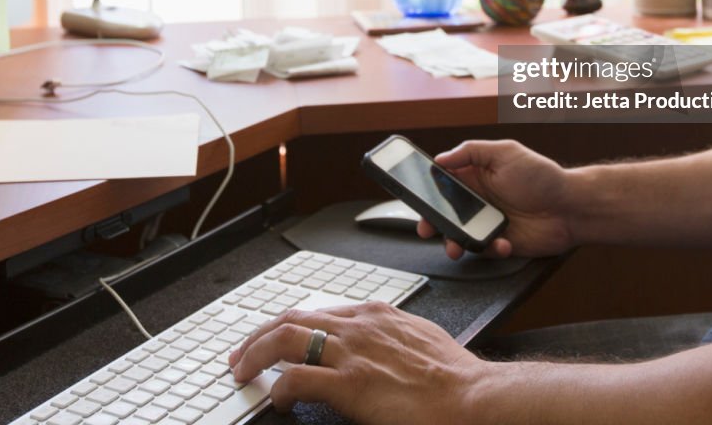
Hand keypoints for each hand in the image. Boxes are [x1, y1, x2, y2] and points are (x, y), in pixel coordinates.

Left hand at [228, 302, 482, 423]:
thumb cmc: (452, 377)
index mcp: (374, 314)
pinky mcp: (350, 384)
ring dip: (256, 355)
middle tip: (240, 355)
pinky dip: (280, 388)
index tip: (270, 338)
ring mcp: (352, 352)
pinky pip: (298, 379)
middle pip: (292, 319)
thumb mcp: (416, 339)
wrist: (471, 398)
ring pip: (286, 339)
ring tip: (242, 372)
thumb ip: (388, 337)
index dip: (286, 325)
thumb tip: (372, 347)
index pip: (316, 311)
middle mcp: (358, 325)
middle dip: (259, 335)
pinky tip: (276, 399)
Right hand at [418, 139, 577, 259]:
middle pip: (445, 211)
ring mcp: (488, 222)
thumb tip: (441, 158)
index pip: (443, 181)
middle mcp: (478, 199)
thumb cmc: (542, 176)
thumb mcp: (505, 152)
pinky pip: (484, 249)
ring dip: (453, 242)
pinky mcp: (499, 242)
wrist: (572, 208)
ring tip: (455, 247)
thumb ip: (471, 152)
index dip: (427, 189)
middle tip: (426, 228)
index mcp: (476, 175)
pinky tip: (502, 242)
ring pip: (459, 234)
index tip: (415, 196)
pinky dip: (489, 248)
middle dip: (431, 221)